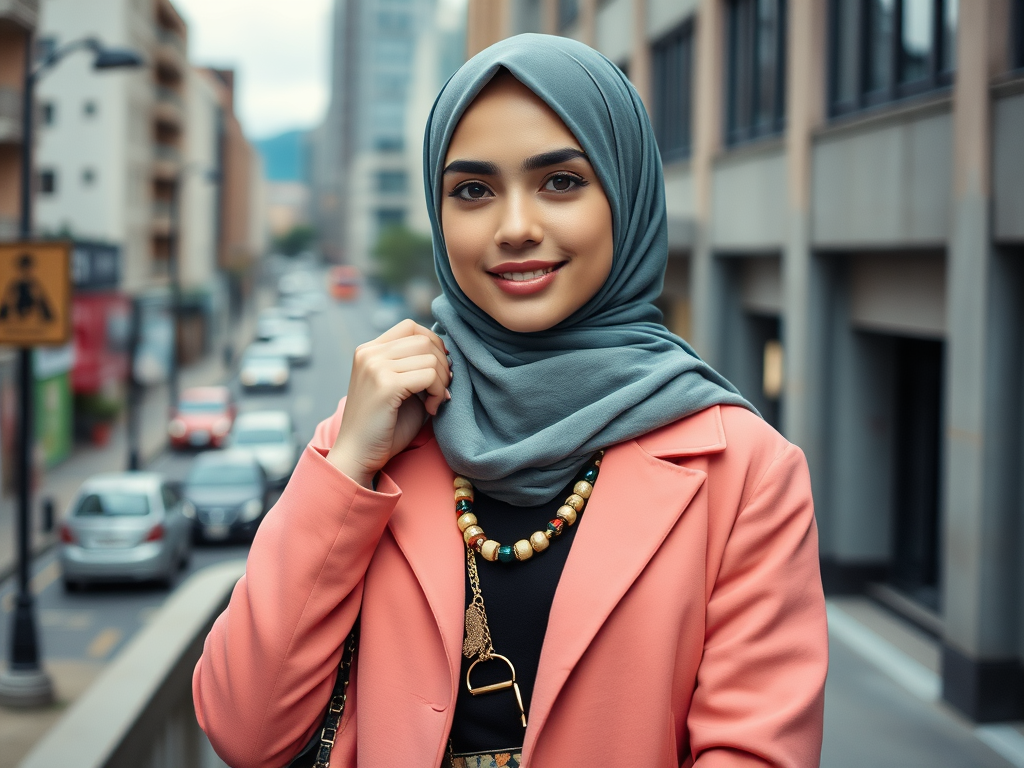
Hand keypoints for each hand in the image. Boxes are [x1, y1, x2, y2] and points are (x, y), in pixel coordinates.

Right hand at [327, 319, 450, 487]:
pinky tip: (430, 409)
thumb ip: (416, 366)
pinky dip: (437, 393)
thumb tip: (448, 352)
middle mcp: (369, 353)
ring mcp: (375, 366)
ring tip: (433, 402)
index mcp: (369, 350)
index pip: (410, 327)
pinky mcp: (385, 384)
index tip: (438, 371)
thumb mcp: (400, 386)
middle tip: (439, 392)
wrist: (358, 455)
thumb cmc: (383, 425)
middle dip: (442, 366)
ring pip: (430, 357)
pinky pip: (430, 376)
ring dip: (441, 381)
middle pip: (424, 340)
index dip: (433, 345)